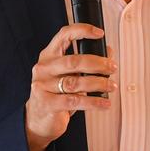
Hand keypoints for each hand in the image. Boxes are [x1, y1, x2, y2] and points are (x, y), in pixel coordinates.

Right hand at [24, 23, 116, 150]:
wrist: (37, 120)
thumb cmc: (56, 93)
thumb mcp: (68, 74)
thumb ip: (84, 63)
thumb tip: (108, 52)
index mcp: (48, 55)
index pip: (64, 35)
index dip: (83, 30)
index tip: (100, 33)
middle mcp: (43, 68)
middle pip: (74, 61)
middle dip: (97, 63)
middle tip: (112, 67)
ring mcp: (43, 86)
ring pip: (76, 82)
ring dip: (98, 83)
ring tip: (111, 86)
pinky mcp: (47, 103)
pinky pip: (75, 101)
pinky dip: (94, 102)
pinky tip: (104, 103)